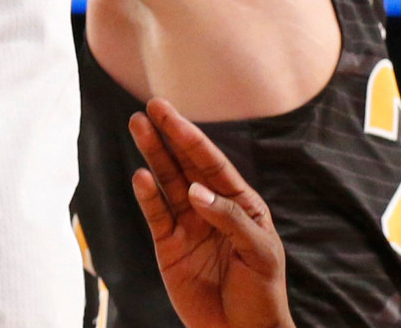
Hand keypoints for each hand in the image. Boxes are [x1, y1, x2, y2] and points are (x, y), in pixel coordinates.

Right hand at [131, 100, 295, 327]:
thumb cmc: (263, 293)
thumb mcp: (260, 253)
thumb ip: (230, 218)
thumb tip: (195, 191)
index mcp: (240, 203)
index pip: (213, 164)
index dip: (192, 137)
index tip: (171, 113)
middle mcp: (210, 207)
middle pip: (185, 164)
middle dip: (168, 135)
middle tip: (150, 106)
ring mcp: (187, 225)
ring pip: (166, 182)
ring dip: (152, 155)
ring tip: (137, 126)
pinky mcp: (168, 246)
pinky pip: (155, 215)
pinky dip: (147, 196)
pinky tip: (139, 176)